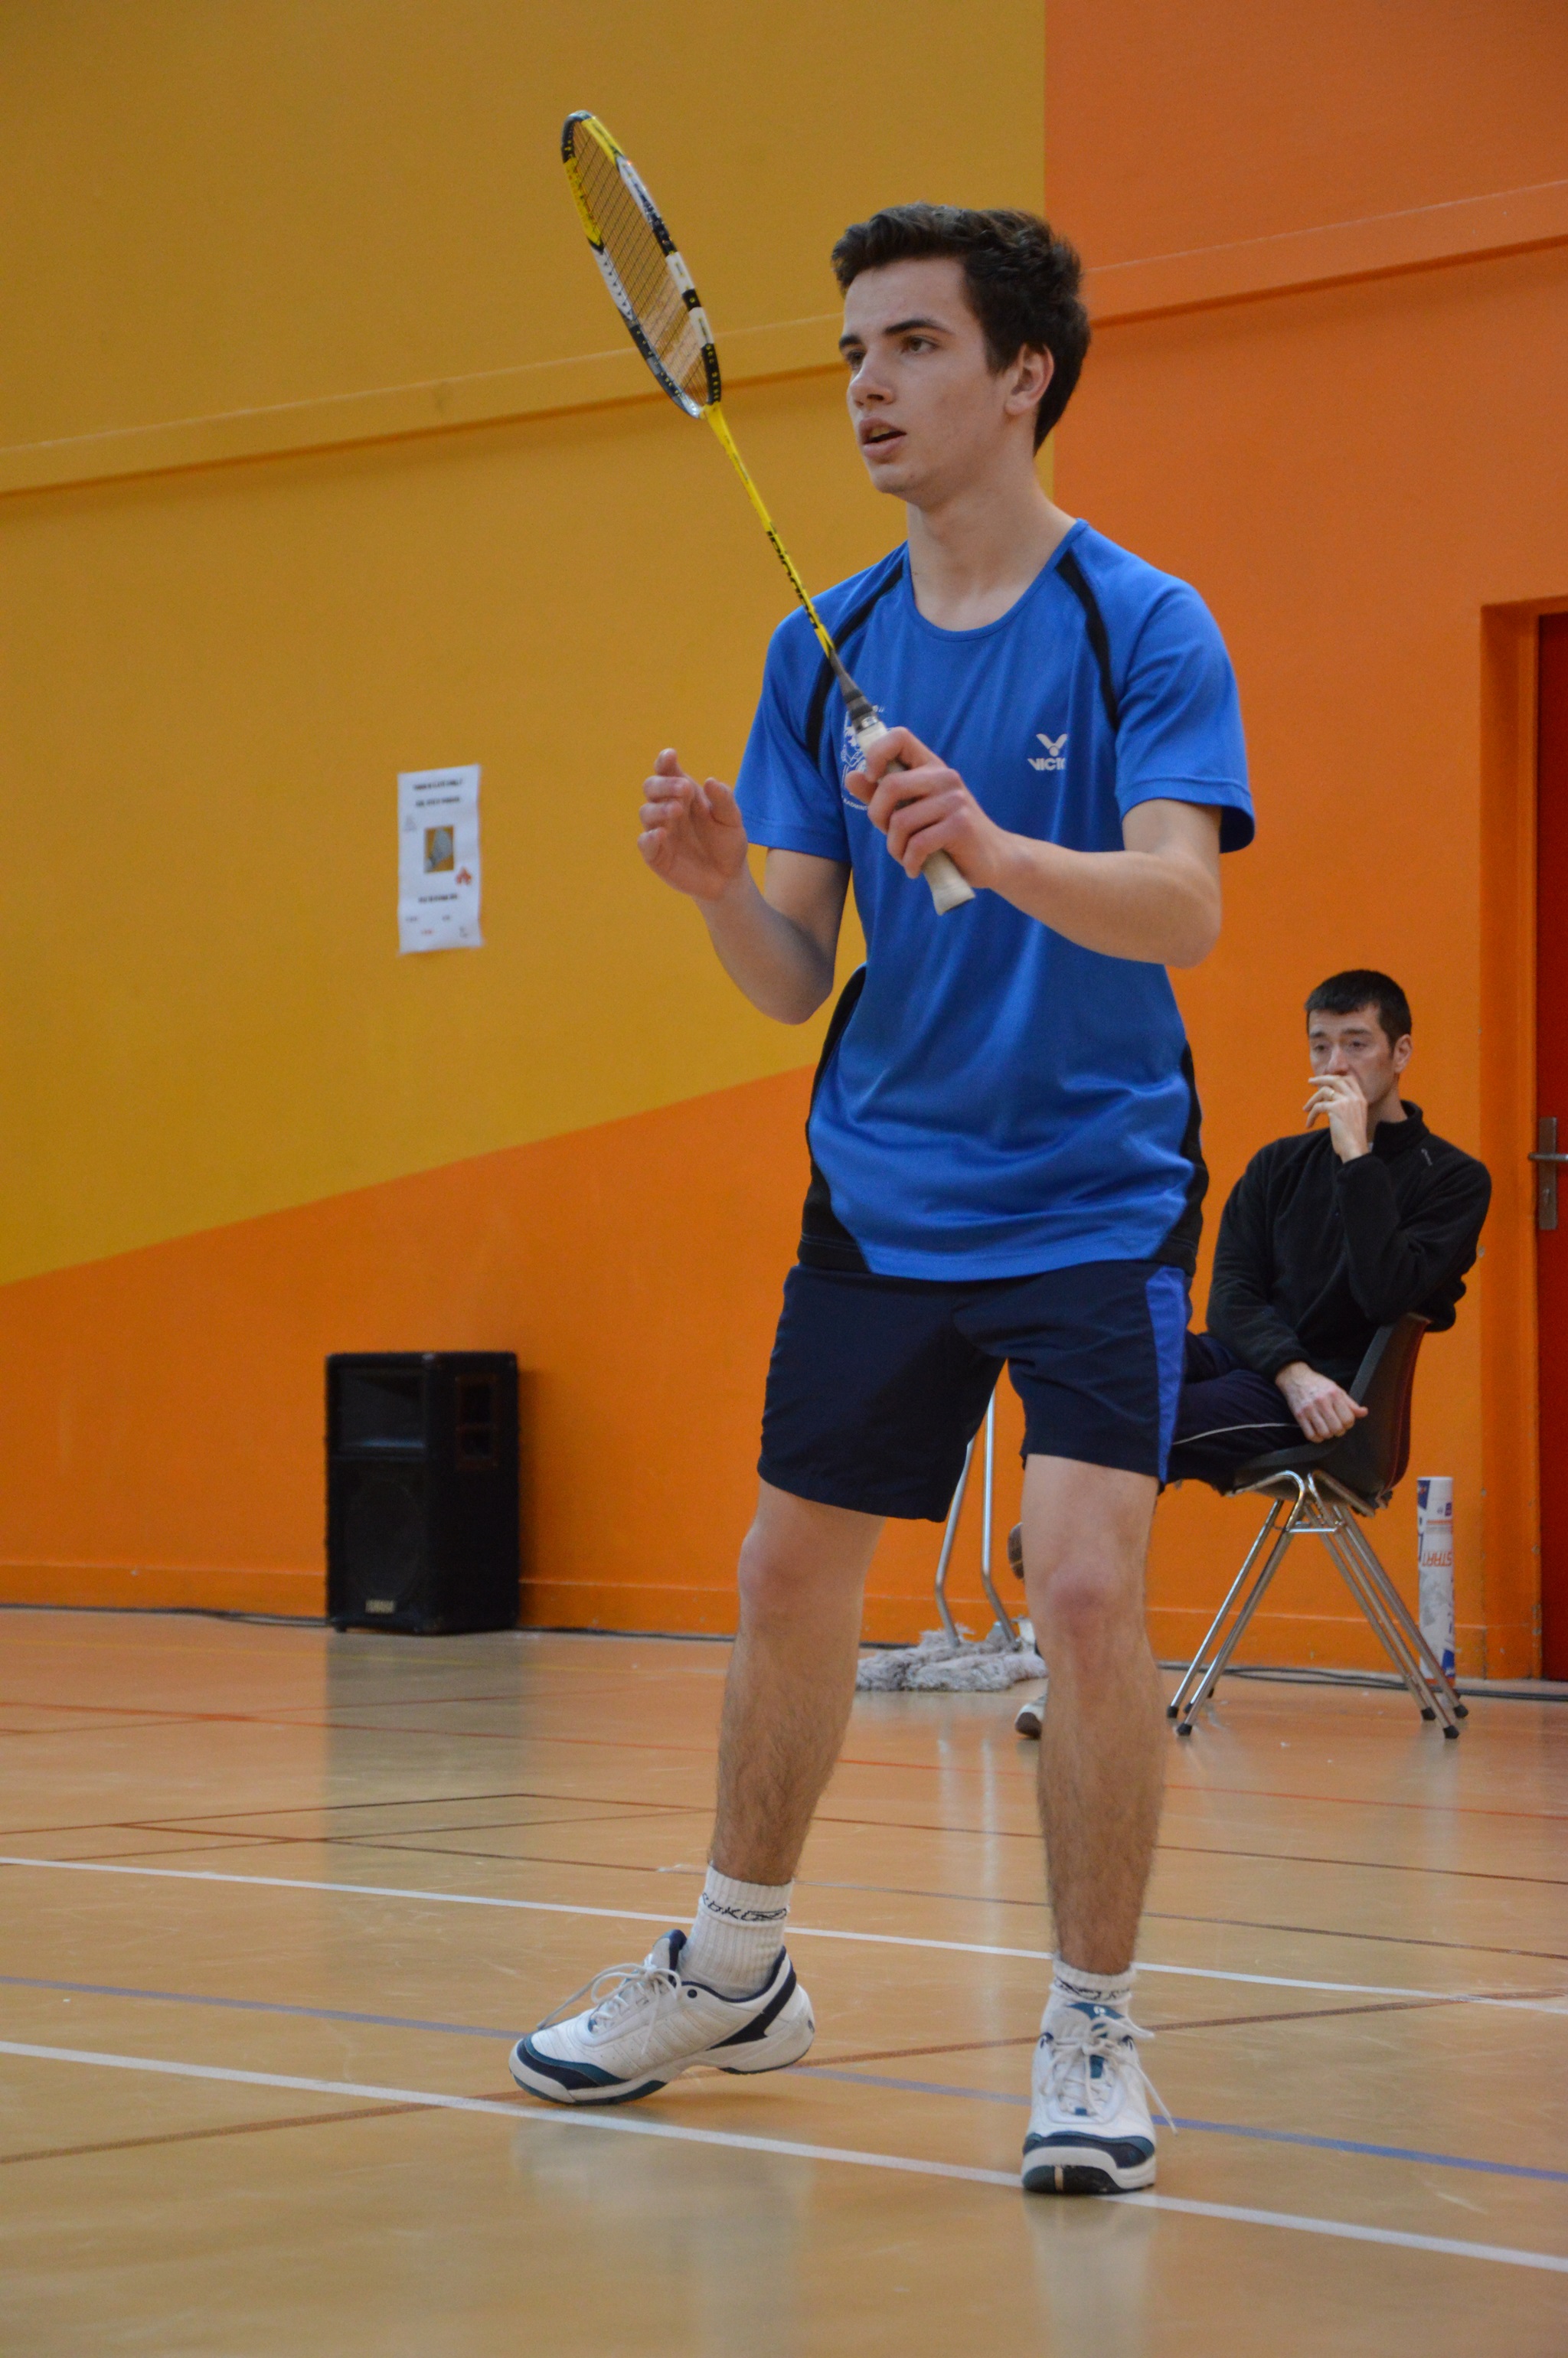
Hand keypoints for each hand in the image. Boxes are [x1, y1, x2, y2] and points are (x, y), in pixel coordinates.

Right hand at [638, 749, 748, 902]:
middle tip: (684, 789)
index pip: (667, 771)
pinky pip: (644, 842)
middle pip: (651, 787)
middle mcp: (667, 809)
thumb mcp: (732, 820)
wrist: (728, 877)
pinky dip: (649, 837)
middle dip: (664, 785)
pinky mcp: (656, 855)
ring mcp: (659, 831)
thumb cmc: (727, 843)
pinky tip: (662, 834)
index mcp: (684, 794)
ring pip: (646, 812)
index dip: (664, 762)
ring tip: (677, 810)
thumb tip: (710, 781)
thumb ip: (724, 800)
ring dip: (659, 808)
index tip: (670, 756)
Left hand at [845, 725, 1010, 889]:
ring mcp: (955, 800)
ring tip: (906, 857)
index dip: (877, 752)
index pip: (900, 737)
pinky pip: (917, 844)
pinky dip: (910, 862)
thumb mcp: (911, 812)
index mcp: (931, 767)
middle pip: (891, 785)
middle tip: (890, 835)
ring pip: (901, 822)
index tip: (871, 778)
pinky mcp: (960, 826)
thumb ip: (881, 795)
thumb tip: (851, 777)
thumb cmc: (946, 836)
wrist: (992, 860)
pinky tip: (916, 868)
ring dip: (895, 848)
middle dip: (878, 817)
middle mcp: (945, 777)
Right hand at [1274, 1360, 1367, 1441]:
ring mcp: (1309, 1409)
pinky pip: (1310, 1435)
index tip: (1345, 1421)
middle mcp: (1322, 1402)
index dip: (1349, 1423)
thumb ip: (1351, 1403)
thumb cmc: (1318, 1384)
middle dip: (1339, 1431)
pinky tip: (1318, 1432)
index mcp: (1334, 1394)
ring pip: (1324, 1433)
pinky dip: (1317, 1438)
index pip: (1348, 1418)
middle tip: (1337, 1427)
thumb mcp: (1337, 1389)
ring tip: (1327, 1429)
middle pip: (1337, 1428)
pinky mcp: (1299, 1415)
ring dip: (1328, 1435)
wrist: (1295, 1378)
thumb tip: (1364, 1412)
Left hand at [1304, 1071, 1370, 1160]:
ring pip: (1324, 1091)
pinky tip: (1309, 1124)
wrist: (1355, 1149)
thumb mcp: (1352, 1117)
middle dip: (1321, 1079)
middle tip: (1310, 1081)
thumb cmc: (1351, 1138)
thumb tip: (1327, 1098)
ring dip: (1312, 1100)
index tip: (1325, 1080)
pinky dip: (1311, 1115)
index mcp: (1361, 1099)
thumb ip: (1344, 1106)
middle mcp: (1355, 1097)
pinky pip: (1318, 1106)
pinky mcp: (1336, 1108)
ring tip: (1305, 1109)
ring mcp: (1346, 1101)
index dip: (1336, 1077)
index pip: (1350, 1079)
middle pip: (1336, 1080)